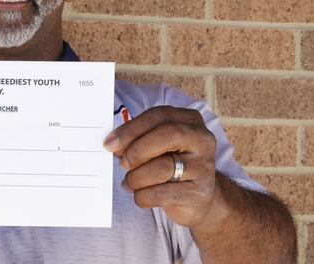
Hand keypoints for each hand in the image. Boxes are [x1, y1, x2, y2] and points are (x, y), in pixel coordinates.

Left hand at [103, 106, 219, 228]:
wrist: (198, 198)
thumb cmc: (172, 165)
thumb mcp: (157, 146)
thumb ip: (138, 139)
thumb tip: (113, 144)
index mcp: (189, 120)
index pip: (158, 116)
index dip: (131, 129)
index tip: (110, 143)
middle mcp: (202, 139)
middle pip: (166, 136)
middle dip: (137, 151)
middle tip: (122, 163)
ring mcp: (203, 167)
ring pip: (162, 168)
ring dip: (136, 178)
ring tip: (130, 182)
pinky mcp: (199, 193)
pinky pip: (161, 193)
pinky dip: (143, 196)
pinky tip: (140, 195)